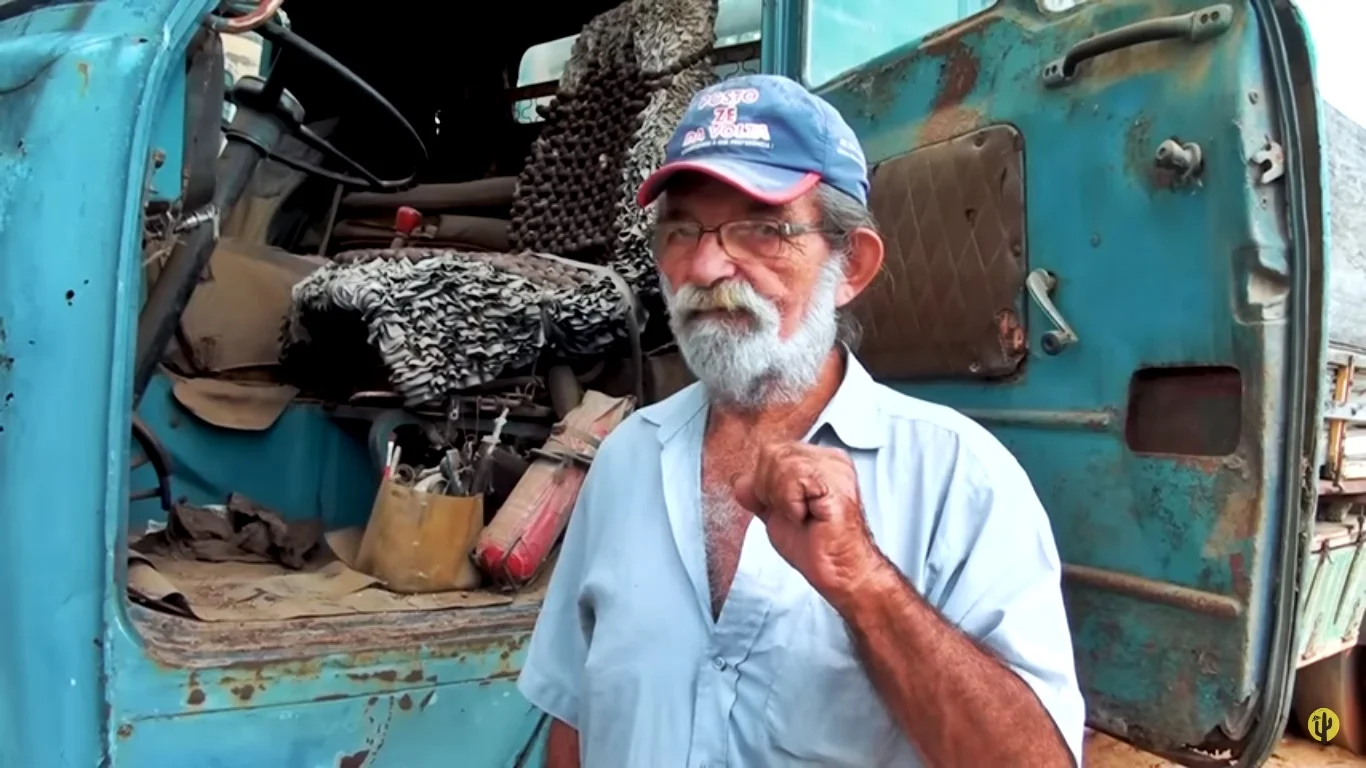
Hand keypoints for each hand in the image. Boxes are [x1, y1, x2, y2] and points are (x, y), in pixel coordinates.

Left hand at [734, 442, 884, 610]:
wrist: (840, 572)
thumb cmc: (818, 548)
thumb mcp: (777, 514)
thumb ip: (759, 494)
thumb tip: (739, 481)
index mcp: (819, 461)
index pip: (772, 450)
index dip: (765, 482)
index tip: (785, 508)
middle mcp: (831, 459)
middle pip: (772, 452)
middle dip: (770, 489)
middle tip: (793, 513)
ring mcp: (836, 468)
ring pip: (779, 462)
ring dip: (781, 498)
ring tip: (801, 515)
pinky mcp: (836, 483)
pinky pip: (793, 479)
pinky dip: (791, 504)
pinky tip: (808, 517)